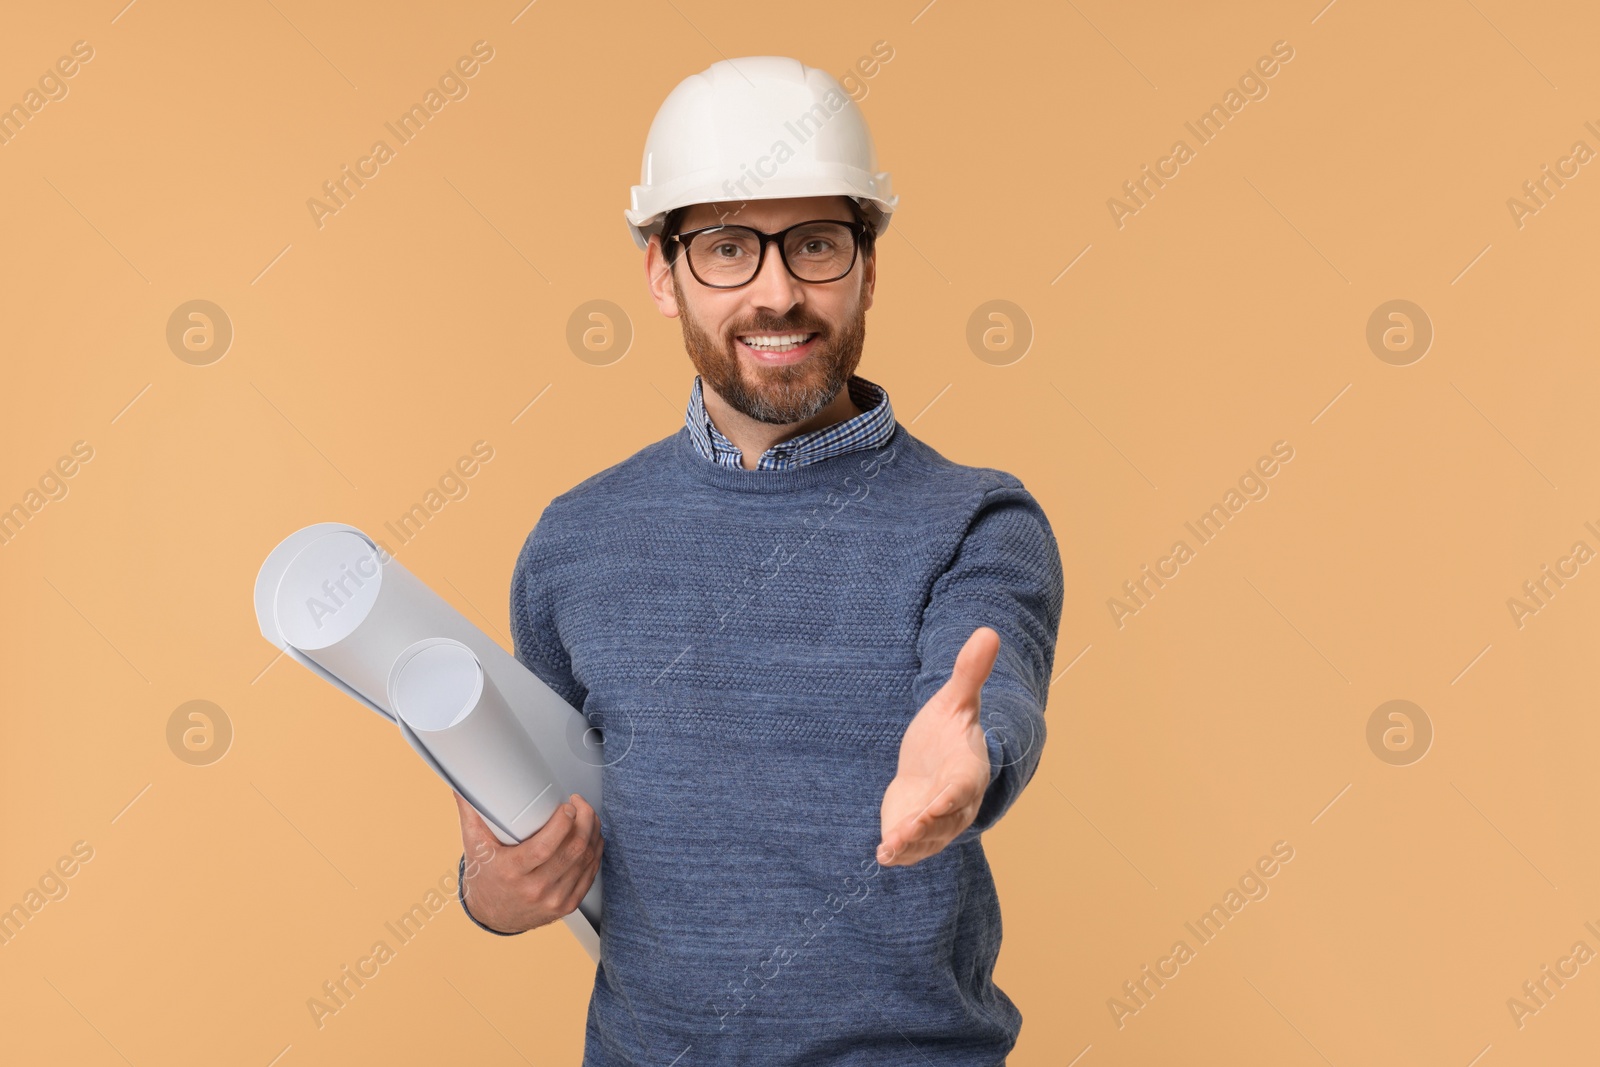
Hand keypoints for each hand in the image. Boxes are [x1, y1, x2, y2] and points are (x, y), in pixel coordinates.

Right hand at [455, 790, 602, 933]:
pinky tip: (592, 839)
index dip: (562, 824)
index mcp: (512, 872)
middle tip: (580, 804)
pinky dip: (595, 853)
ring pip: (585, 861)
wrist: (492, 916)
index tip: (566, 806)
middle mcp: (534, 889)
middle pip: (572, 850)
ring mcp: (553, 900)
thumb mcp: (474, 847)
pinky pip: (589, 876)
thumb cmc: (485, 879)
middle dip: (584, 820)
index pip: (544, 847)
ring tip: (588, 816)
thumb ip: (471, 814)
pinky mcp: (566, 905)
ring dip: (593, 833)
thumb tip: (463, 786)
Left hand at [876, 626, 999, 867]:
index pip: (963, 785)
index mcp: (967, 769)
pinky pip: (910, 848)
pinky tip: (882, 856)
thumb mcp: (955, 700)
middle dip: (928, 826)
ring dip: (909, 844)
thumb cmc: (946, 731)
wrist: (933, 761)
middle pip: (945, 818)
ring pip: (927, 838)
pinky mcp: (915, 832)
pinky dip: (899, 854)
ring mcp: (936, 821)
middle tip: (907, 829)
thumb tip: (988, 631)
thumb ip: (969, 673)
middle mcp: (955, 802)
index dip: (953, 795)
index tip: (939, 802)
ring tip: (889, 847)